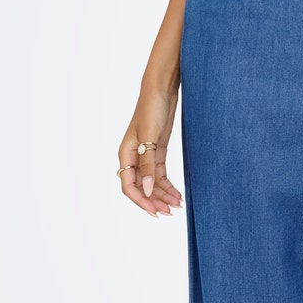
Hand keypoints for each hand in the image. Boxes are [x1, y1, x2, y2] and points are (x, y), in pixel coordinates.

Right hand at [118, 78, 181, 215]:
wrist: (161, 90)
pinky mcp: (157, 151)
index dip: (141, 201)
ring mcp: (146, 155)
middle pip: (141, 187)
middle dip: (154, 201)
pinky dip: (167, 185)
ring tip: (176, 205)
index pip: (129, 186)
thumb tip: (145, 190)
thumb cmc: (151, 109)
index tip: (155, 211)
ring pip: (151, 183)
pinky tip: (176, 194)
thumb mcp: (150, 137)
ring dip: (162, 195)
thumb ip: (147, 164)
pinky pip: (159, 174)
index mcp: (126, 154)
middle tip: (170, 212)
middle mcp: (133, 157)